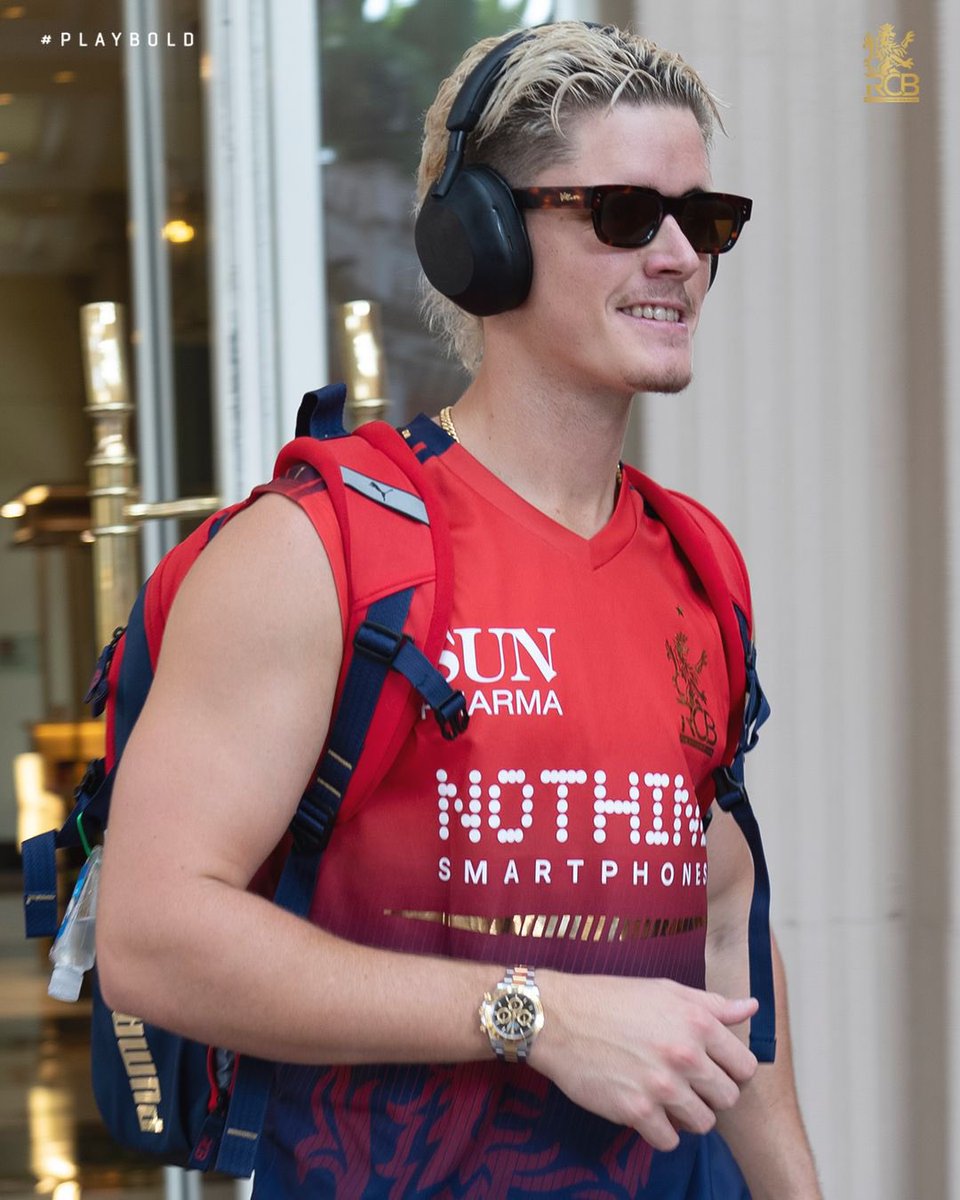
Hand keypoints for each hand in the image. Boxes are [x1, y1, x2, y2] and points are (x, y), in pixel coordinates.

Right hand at [529, 973, 757, 1150]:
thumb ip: (712, 1004)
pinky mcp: (637, 1112)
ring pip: (704, 1123)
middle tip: (685, 1083)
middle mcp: (685, 1054)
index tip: (710, 1068)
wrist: (558, 1018)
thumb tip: (751, 1007)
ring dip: (688, 1115)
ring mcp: (662, 1086)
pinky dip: (660, 1131)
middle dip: (710, 1094)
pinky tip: (645, 1110)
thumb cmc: (610, 999)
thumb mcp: (665, 991)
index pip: (745, 1066)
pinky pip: (670, 1141)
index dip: (729, 1069)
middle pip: (728, 1098)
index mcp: (697, 1022)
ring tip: (665, 1097)